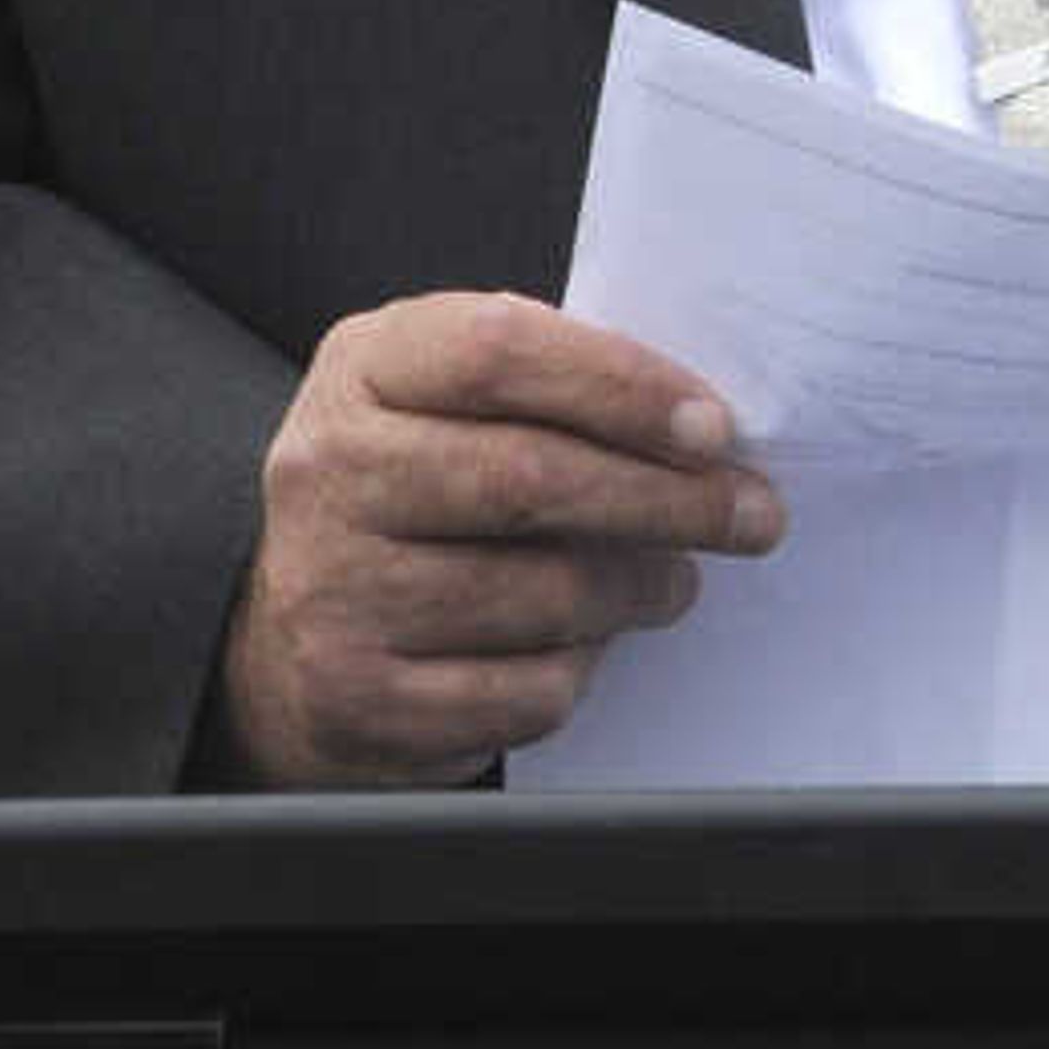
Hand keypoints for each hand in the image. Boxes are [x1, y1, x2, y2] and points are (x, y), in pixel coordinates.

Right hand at [215, 292, 785, 786]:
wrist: (296, 630)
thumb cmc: (420, 489)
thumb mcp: (452, 400)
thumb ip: (549, 387)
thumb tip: (702, 426)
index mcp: (363, 367)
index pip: (497, 351)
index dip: (621, 386)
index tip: (713, 426)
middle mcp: (329, 469)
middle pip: (528, 477)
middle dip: (668, 499)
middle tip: (751, 515)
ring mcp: (332, 587)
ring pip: (542, 593)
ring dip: (639, 589)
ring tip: (672, 581)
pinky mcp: (356, 696)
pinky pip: (522, 690)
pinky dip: (582, 670)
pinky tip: (587, 646)